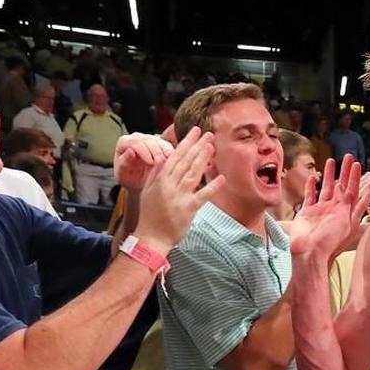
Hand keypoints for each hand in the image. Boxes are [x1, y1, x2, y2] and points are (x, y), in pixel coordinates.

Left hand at [114, 132, 174, 191]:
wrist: (138, 183)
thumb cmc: (129, 178)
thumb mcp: (123, 174)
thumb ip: (124, 162)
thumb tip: (130, 151)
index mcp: (124, 142)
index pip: (135, 142)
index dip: (144, 151)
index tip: (150, 162)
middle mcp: (136, 137)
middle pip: (148, 140)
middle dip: (156, 151)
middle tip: (161, 162)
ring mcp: (148, 139)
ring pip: (159, 141)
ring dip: (165, 151)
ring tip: (168, 161)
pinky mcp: (159, 143)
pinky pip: (166, 145)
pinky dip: (170, 152)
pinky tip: (172, 160)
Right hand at [133, 126, 224, 252]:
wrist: (150, 237)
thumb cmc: (149, 216)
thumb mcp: (148, 191)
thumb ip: (155, 174)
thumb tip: (162, 158)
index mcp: (160, 180)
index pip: (175, 157)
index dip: (186, 143)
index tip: (195, 132)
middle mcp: (170, 185)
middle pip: (186, 162)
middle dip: (197, 146)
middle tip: (208, 134)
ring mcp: (179, 197)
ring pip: (193, 174)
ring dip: (203, 159)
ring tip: (212, 147)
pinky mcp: (188, 209)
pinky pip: (202, 196)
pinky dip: (212, 187)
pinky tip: (221, 178)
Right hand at [290, 154, 369, 261]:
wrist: (309, 253)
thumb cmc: (329, 242)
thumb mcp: (345, 221)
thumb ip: (349, 203)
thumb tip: (352, 186)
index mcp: (346, 213)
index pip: (356, 191)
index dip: (358, 178)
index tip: (360, 165)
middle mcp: (335, 210)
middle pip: (342, 187)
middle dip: (346, 171)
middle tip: (349, 156)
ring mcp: (321, 211)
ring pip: (326, 189)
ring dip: (330, 175)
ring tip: (331, 160)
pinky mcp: (307, 213)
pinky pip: (310, 196)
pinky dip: (311, 186)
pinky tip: (313, 177)